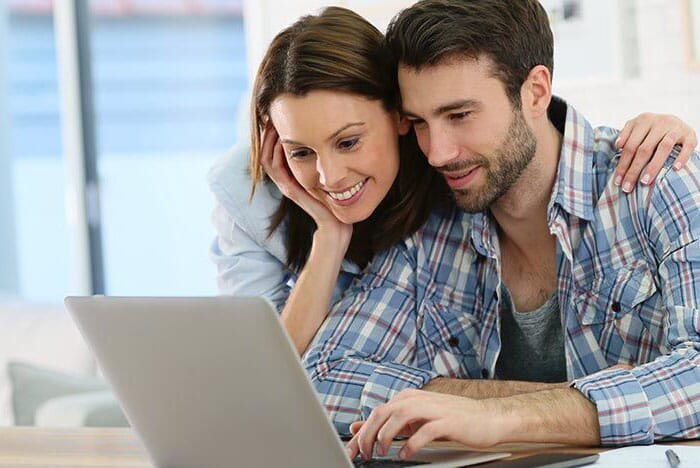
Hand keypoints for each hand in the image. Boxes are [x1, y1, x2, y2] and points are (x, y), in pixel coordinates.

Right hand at [261, 123, 351, 242]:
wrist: (337, 227)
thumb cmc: (336, 204)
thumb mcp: (329, 178)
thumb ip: (324, 162)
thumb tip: (329, 138)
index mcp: (293, 177)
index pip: (274, 151)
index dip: (273, 133)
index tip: (278, 113)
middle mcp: (286, 181)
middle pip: (266, 152)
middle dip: (268, 132)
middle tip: (270, 111)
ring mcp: (287, 186)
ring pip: (267, 159)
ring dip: (268, 140)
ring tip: (271, 121)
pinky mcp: (291, 191)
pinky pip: (277, 170)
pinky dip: (275, 153)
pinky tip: (281, 139)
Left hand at [345, 389, 501, 461]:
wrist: (488, 418)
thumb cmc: (452, 419)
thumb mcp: (415, 421)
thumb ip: (389, 424)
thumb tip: (358, 428)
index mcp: (408, 398)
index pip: (377, 413)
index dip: (361, 433)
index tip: (352, 450)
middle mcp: (417, 399)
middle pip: (383, 412)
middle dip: (368, 434)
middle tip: (364, 454)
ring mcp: (433, 408)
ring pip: (399, 416)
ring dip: (386, 436)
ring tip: (382, 452)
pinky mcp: (448, 421)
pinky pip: (424, 431)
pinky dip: (411, 444)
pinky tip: (405, 455)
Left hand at [615, 113, 697, 191]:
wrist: (676, 121)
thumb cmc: (651, 130)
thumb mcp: (637, 128)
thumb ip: (626, 135)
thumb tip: (619, 145)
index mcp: (643, 121)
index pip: (630, 146)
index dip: (623, 165)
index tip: (618, 181)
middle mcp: (659, 122)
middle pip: (644, 149)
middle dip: (634, 170)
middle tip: (628, 187)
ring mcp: (675, 127)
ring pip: (664, 147)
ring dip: (653, 166)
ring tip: (645, 181)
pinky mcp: (689, 134)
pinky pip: (687, 146)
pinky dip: (681, 157)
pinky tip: (675, 169)